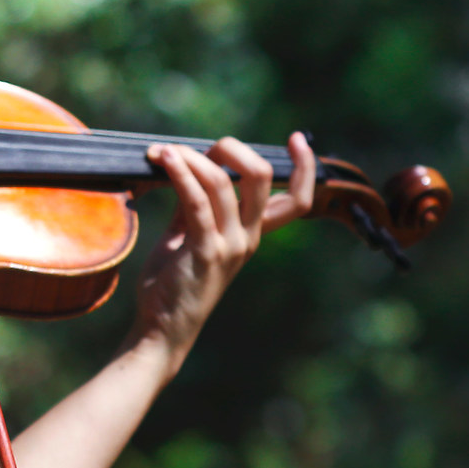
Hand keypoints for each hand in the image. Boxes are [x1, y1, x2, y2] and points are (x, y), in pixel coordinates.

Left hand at [126, 131, 315, 369]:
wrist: (162, 328)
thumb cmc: (173, 282)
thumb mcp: (188, 235)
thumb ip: (194, 202)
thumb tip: (186, 163)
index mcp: (252, 233)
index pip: (298, 200)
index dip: (306, 167)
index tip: (299, 140)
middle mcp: (248, 238)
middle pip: (262, 177)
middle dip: (232, 148)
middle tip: (199, 147)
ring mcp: (230, 246)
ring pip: (223, 182)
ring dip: (191, 158)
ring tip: (163, 152)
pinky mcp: (205, 252)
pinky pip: (196, 202)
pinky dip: (180, 174)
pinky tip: (162, 160)